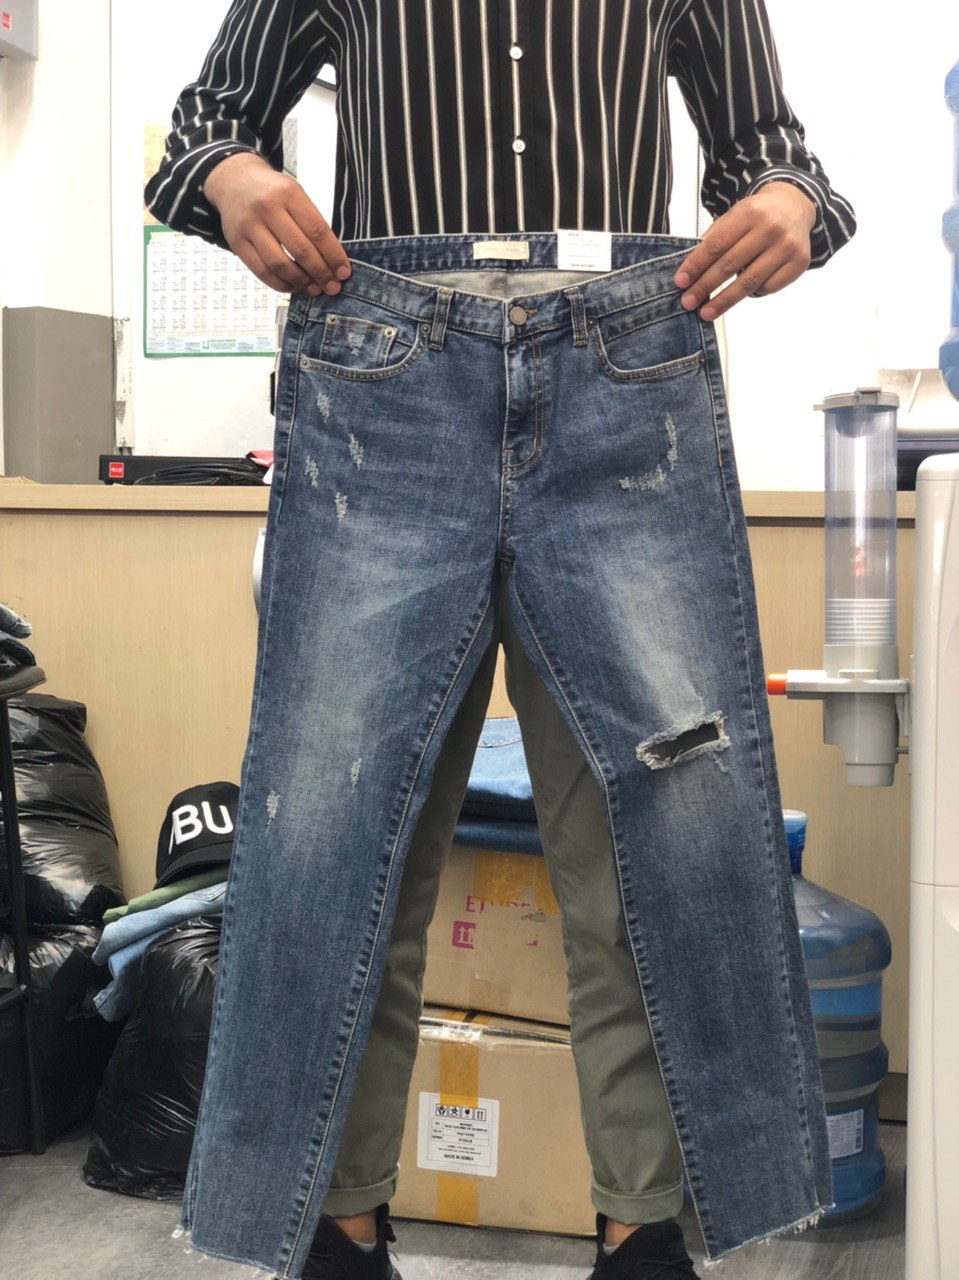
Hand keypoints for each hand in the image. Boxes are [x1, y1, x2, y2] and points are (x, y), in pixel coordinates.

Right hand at [203, 152, 351, 296]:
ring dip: (301, 282)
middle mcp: (267, 208)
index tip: (344, 272)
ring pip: (280, 264)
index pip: (318, 231)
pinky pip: (261, 271)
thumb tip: (332, 260)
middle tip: (332, 287)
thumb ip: (311, 223)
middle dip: (320, 273)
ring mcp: (250, 226)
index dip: (334, 256)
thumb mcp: (295, 195)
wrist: (234, 180)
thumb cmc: (271, 191)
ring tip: (314, 289)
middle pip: (300, 250)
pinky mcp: (237, 242)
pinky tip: (293, 286)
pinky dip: (280, 284)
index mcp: (289, 194)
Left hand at [673, 181, 817, 321]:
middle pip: (730, 265)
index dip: (696, 265)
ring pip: (749, 282)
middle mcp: (770, 229)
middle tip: (688, 303)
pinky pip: (768, 287)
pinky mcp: (799, 263)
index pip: (716, 244)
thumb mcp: (735, 215)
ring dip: (724, 301)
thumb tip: (692, 270)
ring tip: (707, 312)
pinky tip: (744, 292)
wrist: (795, 206)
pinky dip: (753, 293)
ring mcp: (787, 247)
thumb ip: (715, 238)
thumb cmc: (758, 215)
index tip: (681, 282)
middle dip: (705, 287)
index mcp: (749, 213)